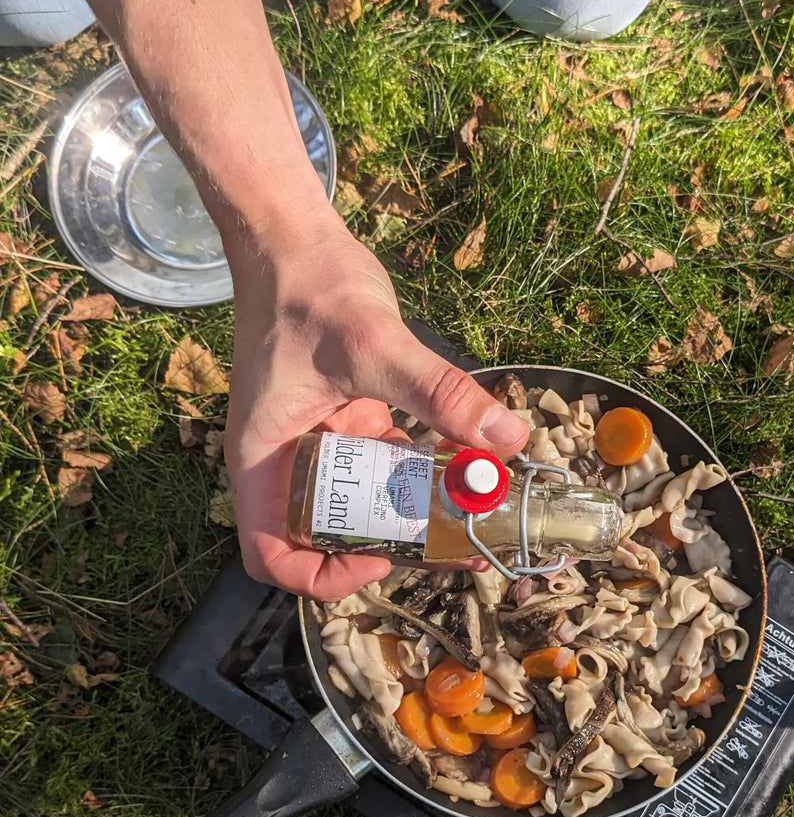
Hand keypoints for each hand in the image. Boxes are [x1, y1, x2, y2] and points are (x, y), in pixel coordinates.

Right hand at [223, 207, 528, 599]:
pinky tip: (472, 466)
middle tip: (456, 549)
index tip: (378, 558)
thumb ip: (439, 394)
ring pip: (366, 507)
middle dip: (391, 550)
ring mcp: (322, 445)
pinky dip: (425, 473)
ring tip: (476, 519)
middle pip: (328, 539)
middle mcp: (287, 463)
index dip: (319, 577)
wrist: (295, 238)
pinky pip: (388, 467)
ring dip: (416, 517)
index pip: (270, 556)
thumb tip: (507, 439)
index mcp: (264, 461)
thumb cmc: (306, 288)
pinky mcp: (352, 422)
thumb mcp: (373, 346)